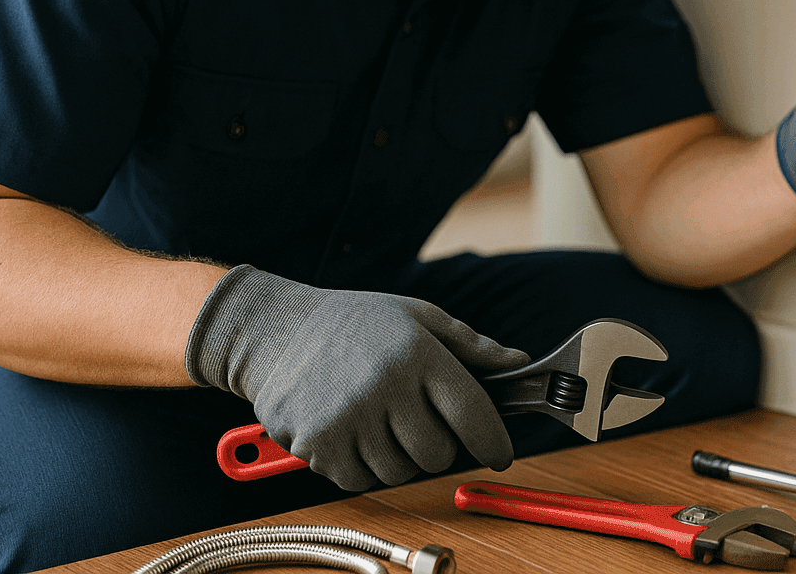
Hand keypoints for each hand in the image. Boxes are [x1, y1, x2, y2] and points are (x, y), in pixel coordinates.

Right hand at [186, 265, 528, 490]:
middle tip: (417, 419)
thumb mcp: (418, 316)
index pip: (474, 414)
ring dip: (399, 455)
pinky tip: (354, 430)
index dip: (495, 441)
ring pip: (400, 472)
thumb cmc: (355, 322)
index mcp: (417, 353)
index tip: (500, 453)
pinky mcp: (319, 445)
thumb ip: (470, 345)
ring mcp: (349, 419)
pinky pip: (362, 480)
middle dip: (438, 444)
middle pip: (439, 454)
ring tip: (380, 418)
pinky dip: (364, 465)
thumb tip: (518, 361)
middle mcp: (385, 387)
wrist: (278, 330)